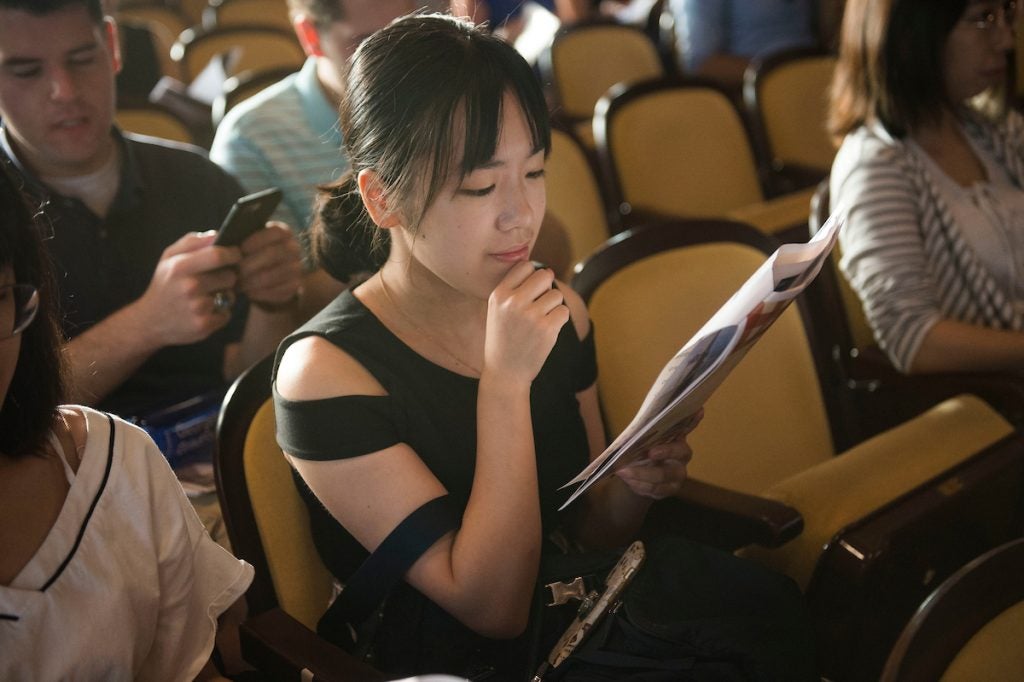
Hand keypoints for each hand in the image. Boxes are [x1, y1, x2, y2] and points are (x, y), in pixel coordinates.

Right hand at [135, 231, 240, 345]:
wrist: (149, 322)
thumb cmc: (165, 284)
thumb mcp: (169, 258)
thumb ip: (192, 242)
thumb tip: (218, 234)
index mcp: (180, 267)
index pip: (218, 255)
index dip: (232, 253)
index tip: (236, 254)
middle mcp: (189, 287)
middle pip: (230, 276)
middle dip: (227, 276)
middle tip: (216, 279)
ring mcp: (197, 308)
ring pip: (230, 296)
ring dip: (224, 295)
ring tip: (206, 296)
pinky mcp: (204, 326)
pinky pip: (226, 314)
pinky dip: (220, 313)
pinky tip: (204, 311)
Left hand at [237, 221, 302, 312]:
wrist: (268, 276)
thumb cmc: (252, 255)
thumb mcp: (246, 243)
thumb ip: (236, 240)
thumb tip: (216, 239)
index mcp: (283, 232)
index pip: (275, 232)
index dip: (257, 240)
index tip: (240, 250)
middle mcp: (294, 248)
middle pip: (273, 254)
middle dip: (251, 264)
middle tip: (235, 272)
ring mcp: (297, 268)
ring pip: (274, 275)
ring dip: (253, 281)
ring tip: (238, 284)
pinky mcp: (295, 286)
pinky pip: (278, 291)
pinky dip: (260, 293)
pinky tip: (248, 293)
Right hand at [483, 261, 569, 383]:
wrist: (505, 373)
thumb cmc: (504, 338)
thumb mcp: (498, 310)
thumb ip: (515, 289)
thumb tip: (547, 271)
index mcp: (499, 294)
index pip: (525, 266)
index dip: (532, 276)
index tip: (531, 291)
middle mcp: (513, 302)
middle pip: (545, 275)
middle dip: (547, 288)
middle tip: (541, 304)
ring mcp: (530, 315)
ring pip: (557, 295)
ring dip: (554, 306)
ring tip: (541, 321)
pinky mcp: (546, 329)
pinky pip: (564, 312)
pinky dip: (559, 320)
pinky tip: (547, 330)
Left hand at [615, 408, 703, 499]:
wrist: (637, 477)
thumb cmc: (641, 452)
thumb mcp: (640, 441)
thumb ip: (643, 435)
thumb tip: (635, 432)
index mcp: (676, 437)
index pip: (688, 426)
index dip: (694, 419)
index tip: (699, 410)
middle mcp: (682, 455)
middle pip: (680, 452)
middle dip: (666, 451)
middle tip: (650, 452)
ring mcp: (678, 474)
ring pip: (663, 475)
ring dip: (642, 473)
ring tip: (623, 471)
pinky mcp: (670, 489)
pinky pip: (656, 489)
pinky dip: (639, 484)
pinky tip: (628, 480)